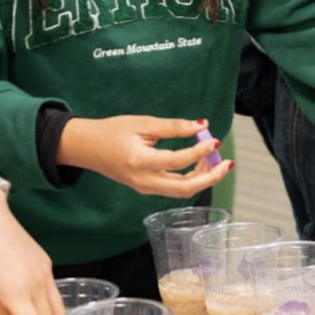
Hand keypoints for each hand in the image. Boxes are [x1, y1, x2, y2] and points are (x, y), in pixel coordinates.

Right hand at [57, 115, 230, 197]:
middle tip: (227, 163)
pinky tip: (199, 163)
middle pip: (184, 188)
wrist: (86, 147)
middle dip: (211, 177)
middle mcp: (143, 181)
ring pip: (181, 191)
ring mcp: (144, 188)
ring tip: (214, 158)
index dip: (200, 152)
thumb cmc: (112, 132)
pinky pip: (173, 188)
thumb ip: (173, 127)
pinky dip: (191, 178)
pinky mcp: (146, 188)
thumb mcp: (142, 123)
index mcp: (139, 162)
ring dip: (202, 178)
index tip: (215, 140)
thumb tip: (202, 125)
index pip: (177, 161)